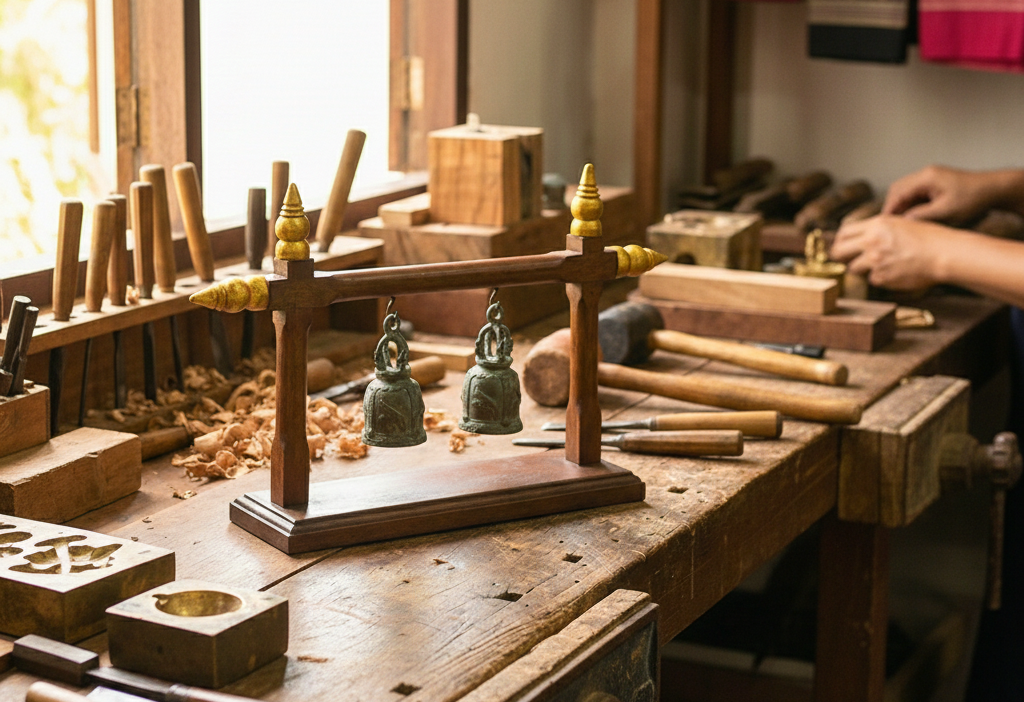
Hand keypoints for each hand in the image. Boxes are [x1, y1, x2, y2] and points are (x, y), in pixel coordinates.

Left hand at [830, 215, 955, 290]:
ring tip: (882, 266)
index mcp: (876, 224)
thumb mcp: (900, 223)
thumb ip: (878, 229)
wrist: (944, 253)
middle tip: (848, 260)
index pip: (844, 232)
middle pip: (838, 251)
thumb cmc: (929, 237)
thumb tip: (860, 237)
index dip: (840, 241)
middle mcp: (871, 241)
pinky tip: (896, 272)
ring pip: (853, 268)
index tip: (843, 246)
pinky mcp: (881, 277)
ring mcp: (874, 260)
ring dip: (863, 269)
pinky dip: (881, 279)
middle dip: (841, 257)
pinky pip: (872, 280)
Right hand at [883, 165, 998, 223]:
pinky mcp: (933, 181)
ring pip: (904, 190)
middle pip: (897, 189)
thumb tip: (902, 222)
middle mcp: (925, 173)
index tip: (884, 224)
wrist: (993, 189)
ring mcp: (929, 176)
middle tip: (888, 224)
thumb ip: (922, 216)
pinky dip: (909, 203)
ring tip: (899, 222)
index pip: (898, 193)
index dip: (889, 209)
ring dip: (900, 205)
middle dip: (892, 206)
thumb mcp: (946, 211)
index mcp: (927, 177)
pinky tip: (911, 215)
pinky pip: (914, 191)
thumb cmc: (973, 199)